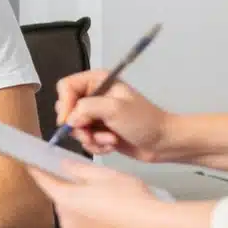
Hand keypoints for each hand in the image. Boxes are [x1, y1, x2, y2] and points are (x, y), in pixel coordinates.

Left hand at [29, 164, 165, 227]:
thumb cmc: (129, 198)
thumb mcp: (104, 175)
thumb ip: (79, 169)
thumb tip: (64, 166)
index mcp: (66, 200)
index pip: (43, 182)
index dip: (37, 171)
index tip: (30, 164)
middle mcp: (68, 221)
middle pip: (62, 199)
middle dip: (71, 189)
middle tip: (92, 181)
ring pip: (77, 214)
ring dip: (85, 205)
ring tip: (110, 198)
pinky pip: (89, 226)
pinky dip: (96, 219)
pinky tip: (115, 214)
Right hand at [56, 71, 174, 161]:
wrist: (163, 142)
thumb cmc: (143, 121)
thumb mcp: (115, 109)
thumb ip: (86, 108)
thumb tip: (69, 120)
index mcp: (97, 81)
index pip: (66, 87)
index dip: (64, 104)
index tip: (68, 122)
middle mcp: (94, 95)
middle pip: (67, 109)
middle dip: (79, 126)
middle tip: (92, 133)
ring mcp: (96, 114)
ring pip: (75, 128)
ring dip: (91, 138)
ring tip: (109, 140)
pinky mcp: (98, 131)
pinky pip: (84, 139)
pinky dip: (96, 145)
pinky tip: (111, 145)